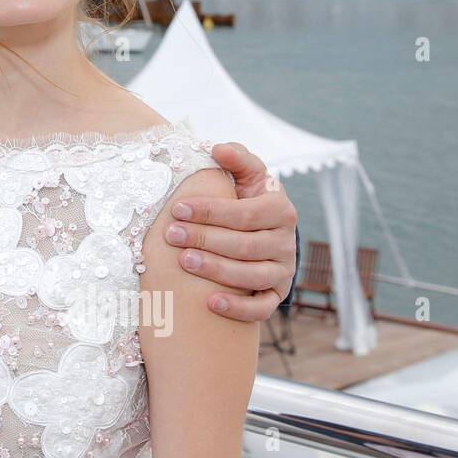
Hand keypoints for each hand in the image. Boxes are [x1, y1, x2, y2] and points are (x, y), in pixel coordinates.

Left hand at [164, 142, 297, 321]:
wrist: (261, 232)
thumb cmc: (245, 198)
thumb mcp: (246, 175)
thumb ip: (236, 159)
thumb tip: (218, 149)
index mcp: (280, 210)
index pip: (245, 213)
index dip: (210, 211)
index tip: (177, 208)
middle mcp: (286, 242)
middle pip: (245, 245)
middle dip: (205, 239)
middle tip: (170, 234)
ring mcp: (283, 271)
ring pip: (251, 276)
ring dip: (216, 270)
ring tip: (183, 261)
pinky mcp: (276, 294)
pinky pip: (262, 308)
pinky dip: (239, 308)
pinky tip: (210, 303)